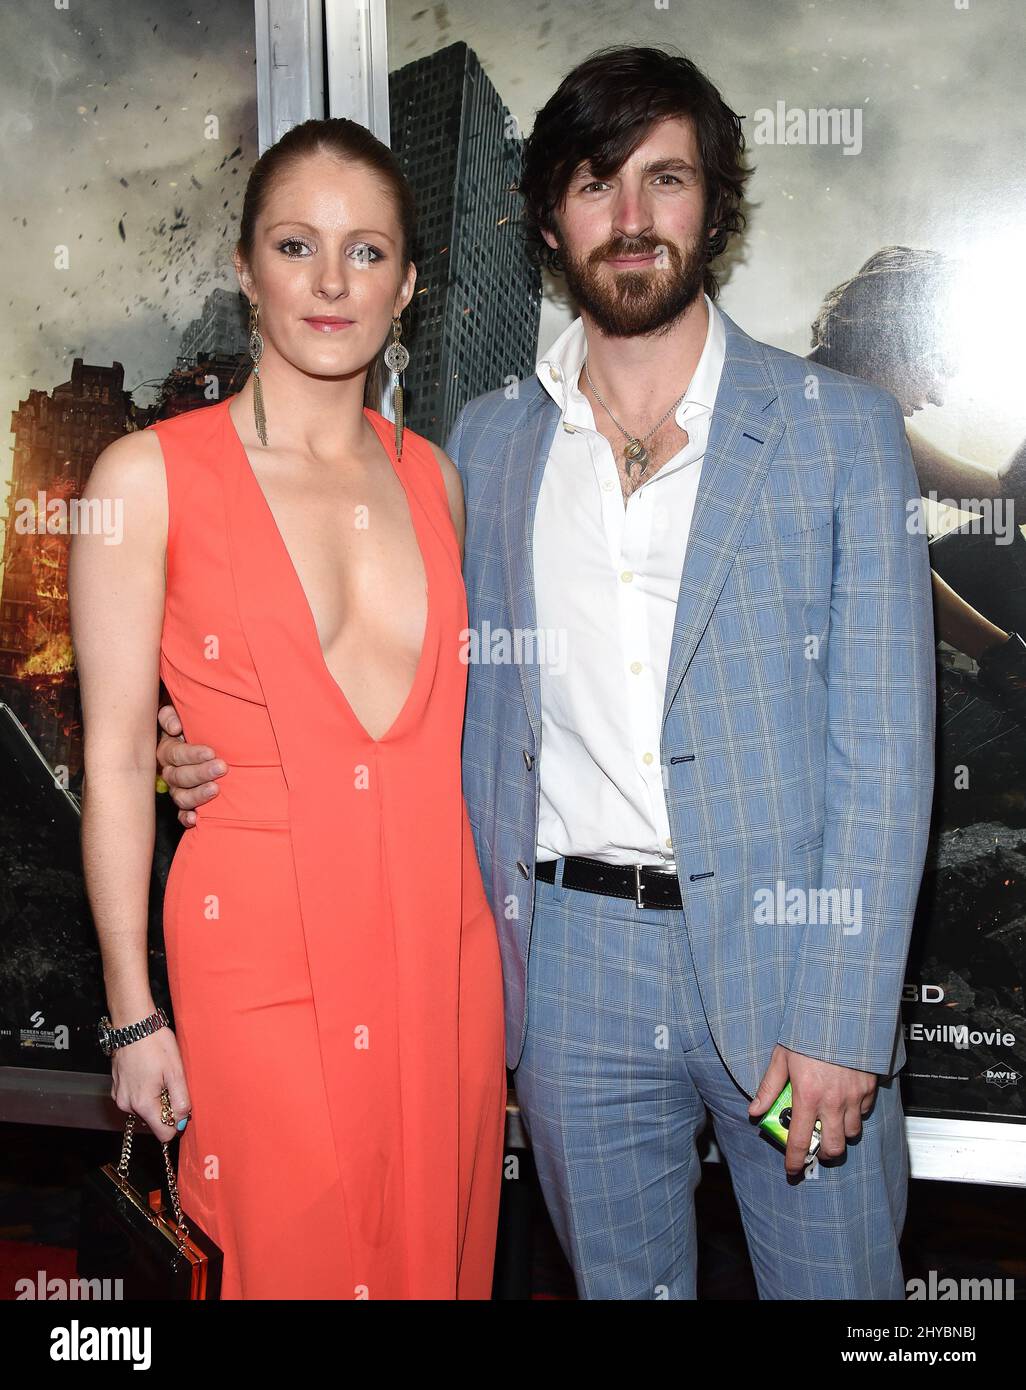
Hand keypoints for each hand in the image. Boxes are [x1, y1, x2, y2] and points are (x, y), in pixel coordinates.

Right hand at [111, 1025, 190, 1142]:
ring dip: (155, 1099)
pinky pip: (135, 1099)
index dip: (176, 1123)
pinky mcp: (117, 1088)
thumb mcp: (176, 1072)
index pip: (163, 1134)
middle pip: (154, 1121)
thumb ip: (180, 1101)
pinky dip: (145, 1091)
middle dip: (166, 1107)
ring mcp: (120, 1096)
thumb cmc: (156, 1044)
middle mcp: (127, 1105)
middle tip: (171, 1083)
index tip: (181, 1105)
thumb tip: (181, 1123)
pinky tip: (150, 1073)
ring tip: (160, 1075)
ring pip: (145, 1109)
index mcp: (143, 1104)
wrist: (133, 1025)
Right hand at [156, 702, 226, 826]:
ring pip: (180, 796)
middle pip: (179, 776)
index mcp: (167, 750)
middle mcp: (169, 771)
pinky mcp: (186, 802)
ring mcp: (177, 788)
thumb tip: (175, 727)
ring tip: (216, 790)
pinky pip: (181, 813)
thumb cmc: (193, 725)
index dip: (191, 754)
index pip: (175, 754)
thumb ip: (171, 715)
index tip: (211, 752)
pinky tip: (194, 819)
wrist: (200, 739)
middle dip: (200, 773)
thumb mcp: (180, 714)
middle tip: (221, 768)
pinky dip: (186, 817)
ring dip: (197, 795)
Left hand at [748, 1044, 876, 1177]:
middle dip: (824, 1154)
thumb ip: (769, 1086)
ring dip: (840, 1134)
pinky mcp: (869, 1087)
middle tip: (817, 1147)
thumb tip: (755, 1110)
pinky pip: (864, 1112)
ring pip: (851, 1133)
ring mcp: (853, 1096)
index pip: (800, 1141)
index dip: (795, 1161)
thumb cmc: (808, 1031)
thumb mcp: (781, 1057)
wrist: (840, 1012)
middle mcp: (833, 1101)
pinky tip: (844, 1103)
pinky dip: (855, 1114)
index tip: (792, 1169)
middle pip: (833, 1148)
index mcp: (808, 1096)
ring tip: (830, 1123)